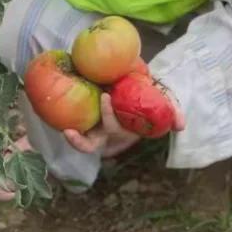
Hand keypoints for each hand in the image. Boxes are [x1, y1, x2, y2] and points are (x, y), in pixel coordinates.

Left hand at [63, 91, 185, 156]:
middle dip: (81, 142)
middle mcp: (107, 131)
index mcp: (123, 129)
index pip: (114, 127)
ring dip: (70, 139)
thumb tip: (181, 125)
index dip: (109, 115)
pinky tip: (50, 104)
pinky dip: (64, 119)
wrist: (136, 86)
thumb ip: (172, 111)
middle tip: (69, 130)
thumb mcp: (162, 101)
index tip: (106, 97)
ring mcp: (95, 127)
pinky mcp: (85, 116)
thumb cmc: (148, 95)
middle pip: (91, 144)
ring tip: (59, 129)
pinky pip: (74, 121)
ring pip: (81, 140)